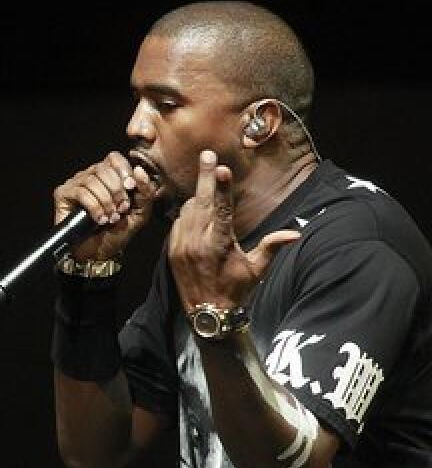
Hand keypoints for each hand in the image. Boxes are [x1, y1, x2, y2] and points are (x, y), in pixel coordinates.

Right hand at [52, 150, 158, 260]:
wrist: (97, 254)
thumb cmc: (116, 233)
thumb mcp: (139, 213)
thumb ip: (146, 192)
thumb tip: (140, 171)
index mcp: (108, 176)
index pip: (114, 158)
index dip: (124, 171)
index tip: (130, 189)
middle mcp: (90, 176)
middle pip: (104, 169)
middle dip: (117, 191)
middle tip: (121, 210)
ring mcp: (75, 184)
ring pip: (92, 180)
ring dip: (106, 201)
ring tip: (110, 217)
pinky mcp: (63, 194)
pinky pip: (81, 192)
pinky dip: (94, 207)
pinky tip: (98, 219)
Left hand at [168, 150, 299, 309]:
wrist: (206, 313)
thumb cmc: (237, 290)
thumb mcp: (256, 270)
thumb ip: (272, 248)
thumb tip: (296, 233)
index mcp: (219, 244)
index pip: (222, 210)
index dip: (222, 188)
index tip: (222, 168)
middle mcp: (197, 242)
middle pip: (202, 201)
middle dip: (206, 177)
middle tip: (207, 154)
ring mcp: (181, 245)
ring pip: (188, 210)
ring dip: (199, 197)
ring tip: (208, 186)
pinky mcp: (172, 250)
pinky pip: (178, 222)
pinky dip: (187, 213)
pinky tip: (196, 210)